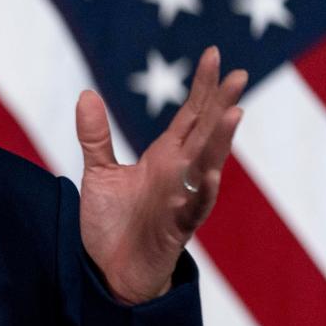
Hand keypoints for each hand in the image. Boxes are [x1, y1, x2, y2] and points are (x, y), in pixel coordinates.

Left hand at [74, 46, 246, 304]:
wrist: (108, 270)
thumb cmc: (112, 222)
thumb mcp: (99, 172)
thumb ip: (95, 136)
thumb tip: (87, 93)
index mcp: (164, 157)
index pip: (190, 115)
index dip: (202, 87)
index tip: (214, 55)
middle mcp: (178, 174)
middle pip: (205, 133)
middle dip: (221, 104)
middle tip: (239, 74)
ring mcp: (180, 200)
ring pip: (207, 166)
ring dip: (220, 141)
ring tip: (233, 112)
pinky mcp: (175, 228)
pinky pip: (194, 209)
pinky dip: (202, 192)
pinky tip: (209, 173)